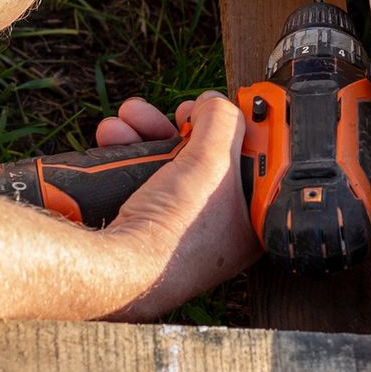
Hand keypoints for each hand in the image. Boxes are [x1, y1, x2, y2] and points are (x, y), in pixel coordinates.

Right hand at [95, 92, 260, 317]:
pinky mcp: (143, 220)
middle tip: (179, 113)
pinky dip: (125, 152)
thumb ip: (222, 120)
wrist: (113, 268)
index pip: (259, 162)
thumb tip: (213, 103)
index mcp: (252, 218)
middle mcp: (218, 223)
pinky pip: (141, 175)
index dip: (244, 129)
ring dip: (144, 132)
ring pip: (168, 161)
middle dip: (182, 126)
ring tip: (128, 120)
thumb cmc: (175, 230)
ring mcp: (178, 223)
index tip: (231, 109)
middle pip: (208, 156)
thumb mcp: (212, 161)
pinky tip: (112, 137)